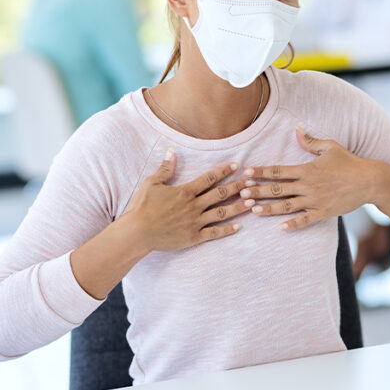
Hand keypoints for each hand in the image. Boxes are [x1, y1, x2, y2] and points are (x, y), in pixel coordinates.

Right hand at [123, 150, 251, 252]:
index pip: (209, 178)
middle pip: (220, 194)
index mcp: (185, 192)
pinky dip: (227, 230)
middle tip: (253, 182)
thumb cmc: (141, 207)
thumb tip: (172, 151)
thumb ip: (166, 169)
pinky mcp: (193, 237)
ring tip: (252, 202)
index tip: (237, 165)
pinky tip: (239, 226)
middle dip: (238, 187)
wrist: (136, 232)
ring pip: (221, 213)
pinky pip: (214, 233)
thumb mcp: (152, 183)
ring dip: (238, 207)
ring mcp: (195, 222)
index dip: (224, 171)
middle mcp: (193, 206)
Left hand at [239, 127, 389, 230]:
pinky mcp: (324, 212)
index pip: (279, 171)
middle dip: (258, 191)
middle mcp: (308, 185)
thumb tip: (297, 128)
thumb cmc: (350, 162)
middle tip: (240, 194)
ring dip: (269, 208)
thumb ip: (310, 141)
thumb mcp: (330, 147)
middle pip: (278, 189)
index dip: (261, 172)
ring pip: (287, 206)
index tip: (246, 173)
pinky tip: (280, 228)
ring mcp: (315, 200)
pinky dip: (293, 224)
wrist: (369, 181)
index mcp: (307, 169)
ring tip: (253, 210)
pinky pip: (306, 220)